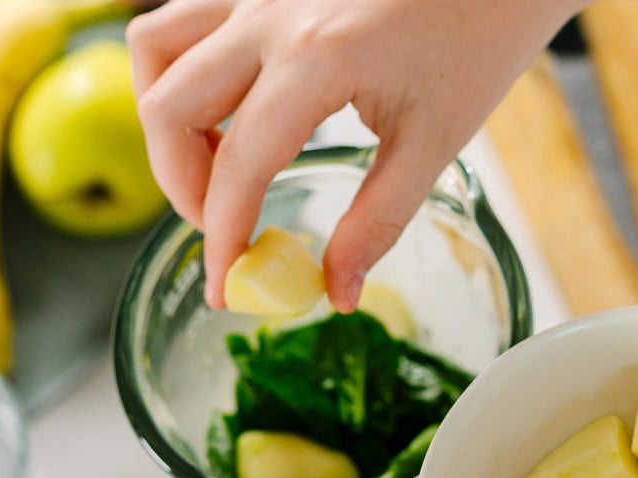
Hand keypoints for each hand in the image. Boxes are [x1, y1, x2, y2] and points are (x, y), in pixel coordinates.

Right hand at [128, 0, 580, 310]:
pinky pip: (185, 15)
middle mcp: (270, 14)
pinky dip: (182, 66)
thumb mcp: (436, 141)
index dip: (220, 237)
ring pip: (156, 48)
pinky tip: (229, 105)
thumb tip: (335, 291)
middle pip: (168, 107)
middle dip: (180, 185)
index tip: (224, 288)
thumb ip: (377, 221)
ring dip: (167, 118)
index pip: (238, 165)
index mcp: (317, 58)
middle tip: (220, 227)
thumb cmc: (481, 38)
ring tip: (215, 163)